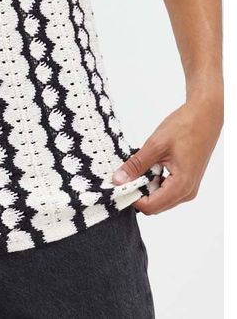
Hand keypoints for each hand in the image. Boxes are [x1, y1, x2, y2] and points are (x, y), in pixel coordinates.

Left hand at [111, 95, 222, 214]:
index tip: (118, 184)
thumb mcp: (155, 145)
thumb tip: (118, 179)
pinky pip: (165, 188)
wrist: (205, 116)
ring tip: (135, 166)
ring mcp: (187, 187)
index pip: (151, 207)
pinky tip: (147, 164)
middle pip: (154, 204)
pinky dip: (153, 179)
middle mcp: (186, 192)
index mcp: (181, 186)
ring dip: (144, 185)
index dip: (131, 197)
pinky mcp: (185, 179)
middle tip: (123, 174)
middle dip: (137, 191)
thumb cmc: (185, 127)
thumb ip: (136, 164)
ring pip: (159, 196)